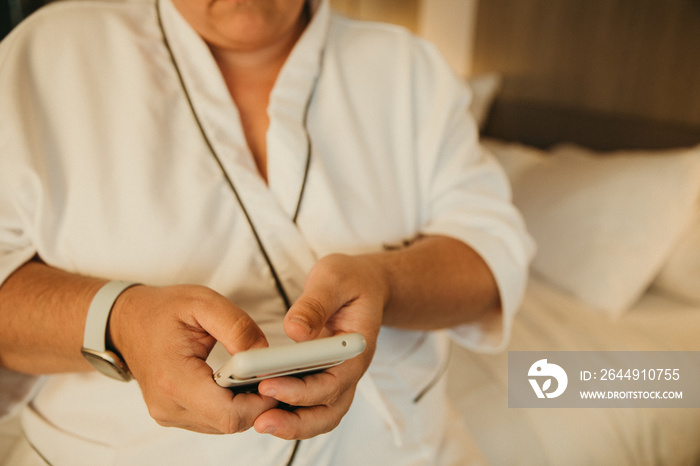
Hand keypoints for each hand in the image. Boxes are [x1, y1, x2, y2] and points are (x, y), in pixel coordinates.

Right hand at [108, 284, 277, 433]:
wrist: (127, 322)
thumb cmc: (162, 310)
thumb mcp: (203, 303)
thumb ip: (238, 328)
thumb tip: (263, 354)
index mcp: (174, 379)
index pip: (228, 413)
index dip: (260, 400)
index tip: (276, 377)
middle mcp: (169, 406)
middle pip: (231, 423)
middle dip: (259, 401)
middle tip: (273, 373)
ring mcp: (170, 414)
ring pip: (225, 425)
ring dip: (248, 405)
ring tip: (257, 375)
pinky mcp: (175, 415)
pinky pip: (214, 420)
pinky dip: (233, 405)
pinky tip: (240, 382)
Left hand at [253, 254, 385, 438]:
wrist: (363, 286)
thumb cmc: (350, 280)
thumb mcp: (333, 279)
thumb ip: (315, 304)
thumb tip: (294, 331)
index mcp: (356, 347)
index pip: (332, 381)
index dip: (301, 390)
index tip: (267, 385)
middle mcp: (349, 369)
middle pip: (329, 411)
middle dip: (296, 422)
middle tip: (260, 421)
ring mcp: (337, 377)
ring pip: (321, 416)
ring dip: (293, 425)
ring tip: (259, 423)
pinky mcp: (323, 378)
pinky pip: (311, 407)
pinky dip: (291, 415)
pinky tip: (263, 411)